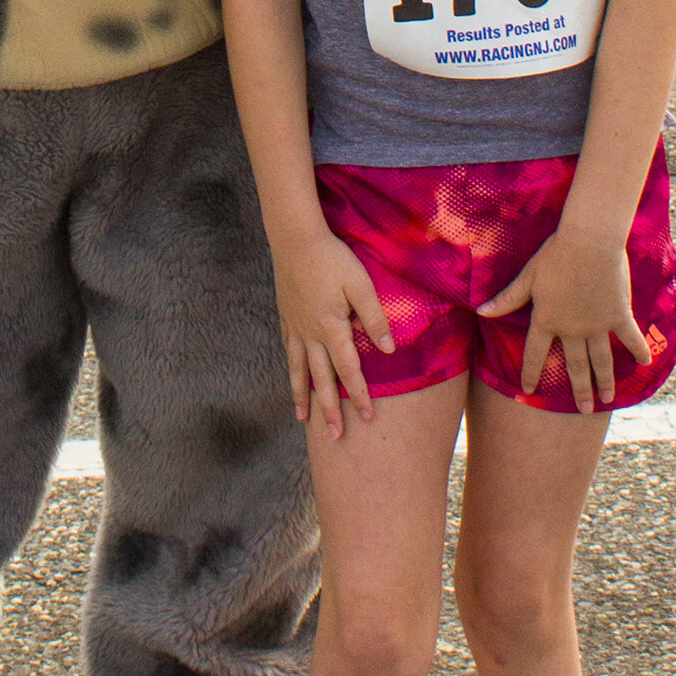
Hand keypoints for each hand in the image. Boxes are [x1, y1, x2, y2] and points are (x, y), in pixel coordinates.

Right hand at [269, 221, 394, 442]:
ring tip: (302, 418)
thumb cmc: (333, 259)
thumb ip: (374, 318)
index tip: (368, 418)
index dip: (360, 395)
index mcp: (331, 328)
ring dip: (302, 396)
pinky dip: (291, 369)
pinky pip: (289, 350)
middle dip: (329, 409)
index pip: (348, 371)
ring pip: (299, 369)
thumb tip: (389, 349)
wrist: (295, 238)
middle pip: (321, 379)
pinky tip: (293, 376)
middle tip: (334, 436)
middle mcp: (311, 334)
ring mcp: (296, 326)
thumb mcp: (361, 285)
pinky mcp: (287, 316)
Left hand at [479, 226, 650, 413]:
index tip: (530, 390)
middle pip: (574, 365)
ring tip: (607, 399)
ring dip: (604, 380)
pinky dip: (638, 350)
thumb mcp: (527, 277)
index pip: (535, 353)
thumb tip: (481, 311)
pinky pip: (629, 337)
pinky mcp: (619, 315)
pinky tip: (646, 364)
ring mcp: (597, 325)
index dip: (532, 372)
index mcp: (546, 320)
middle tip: (584, 409)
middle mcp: (572, 329)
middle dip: (578, 389)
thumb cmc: (554, 255)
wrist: (588, 243)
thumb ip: (507, 299)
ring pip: (601, 359)